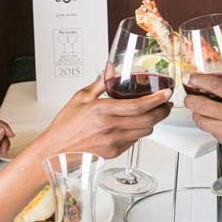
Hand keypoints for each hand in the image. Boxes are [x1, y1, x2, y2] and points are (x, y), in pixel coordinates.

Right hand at [32, 72, 171, 160]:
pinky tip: (134, 125)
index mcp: (102, 111)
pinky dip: (139, 132)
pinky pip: (135, 140)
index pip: (138, 105)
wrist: (55, 151)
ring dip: (152, 122)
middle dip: (162, 111)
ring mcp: (114, 142)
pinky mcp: (115, 152)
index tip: (166, 94)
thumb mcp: (80, 98)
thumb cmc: (65, 126)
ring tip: (152, 113)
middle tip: (166, 104)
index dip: (157, 99)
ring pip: (145, 131)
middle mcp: (110, 127)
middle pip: (148, 120)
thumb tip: (110, 69)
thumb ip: (99, 83)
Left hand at [184, 61, 221, 192]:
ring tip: (199, 107)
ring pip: (201, 120)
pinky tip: (212, 119)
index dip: (198, 80)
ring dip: (196, 113)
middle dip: (190, 98)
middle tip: (190, 94)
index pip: (215, 85)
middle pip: (200, 104)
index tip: (192, 77)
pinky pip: (210, 132)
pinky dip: (207, 124)